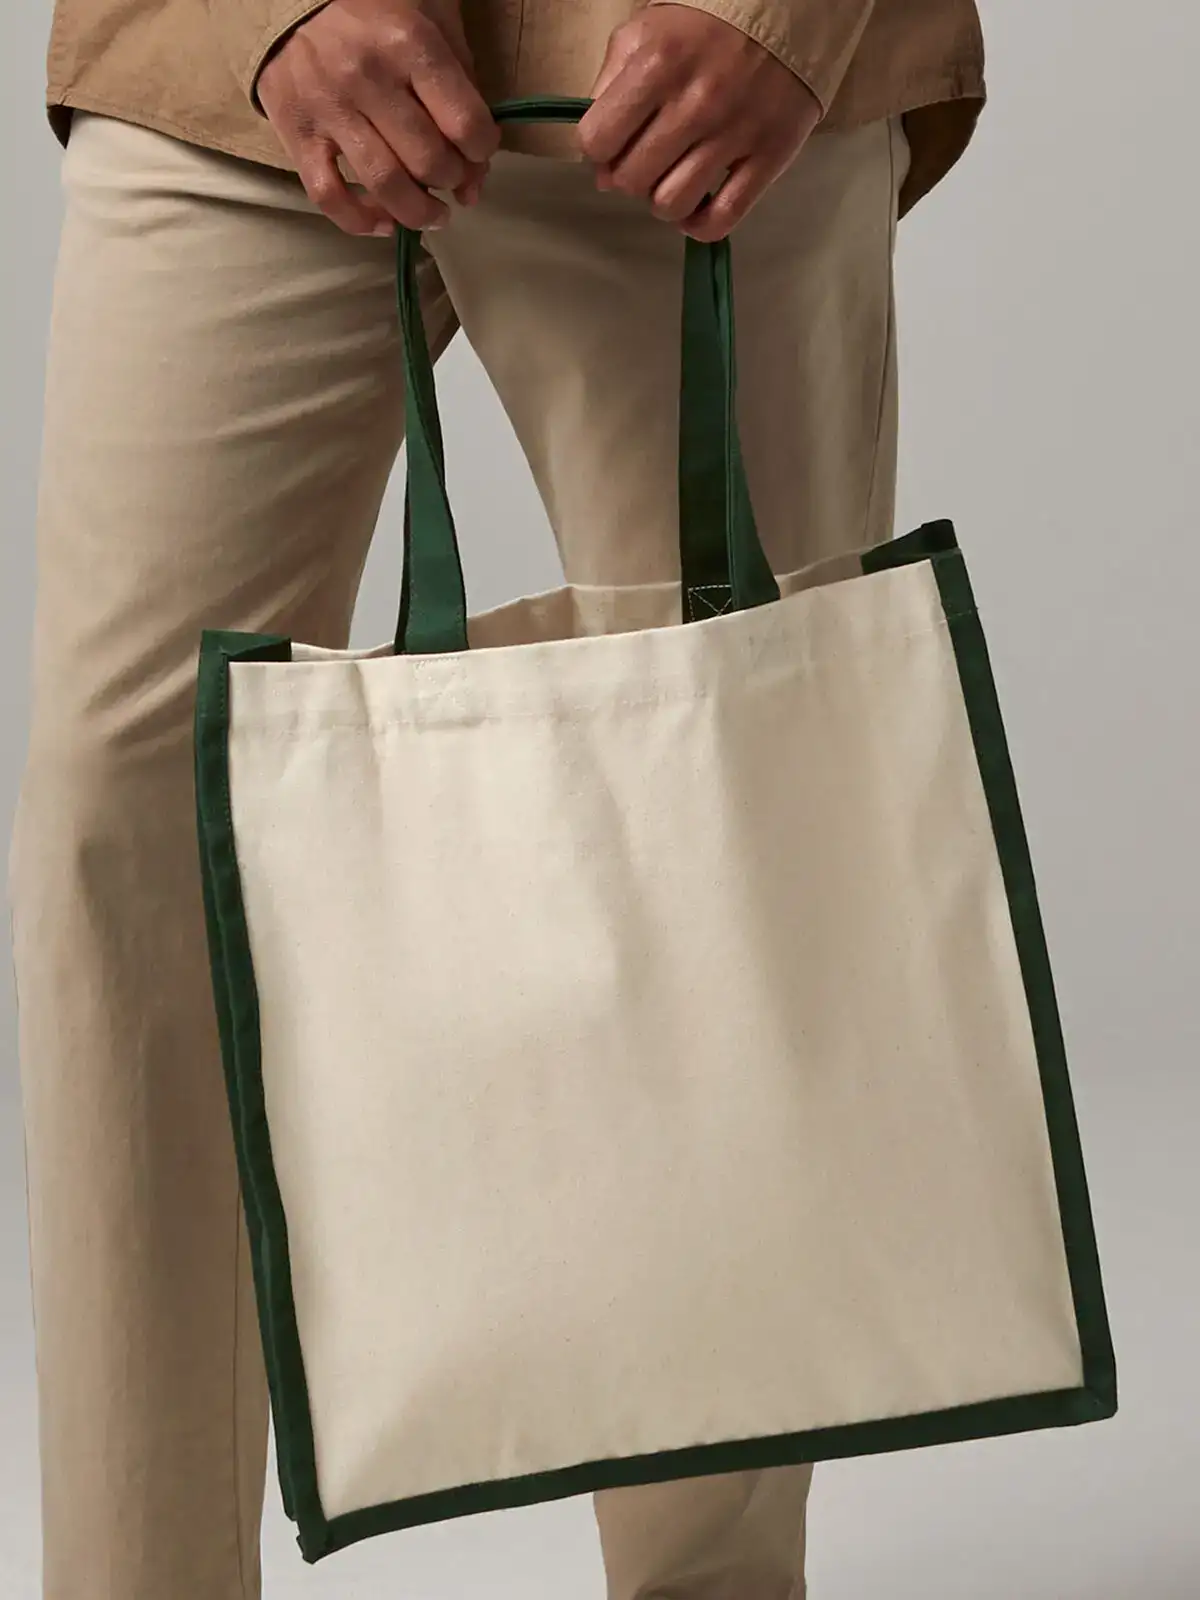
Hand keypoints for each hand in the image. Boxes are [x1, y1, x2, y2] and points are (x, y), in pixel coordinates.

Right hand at [258, 0, 499, 235]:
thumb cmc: (375, 8)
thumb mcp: (433, 19)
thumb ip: (464, 89)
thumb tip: (475, 178)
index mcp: (410, 42)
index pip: (466, 124)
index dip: (482, 150)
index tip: (477, 151)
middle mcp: (368, 77)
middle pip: (428, 161)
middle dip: (451, 180)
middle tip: (451, 177)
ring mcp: (329, 108)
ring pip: (385, 185)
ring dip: (418, 212)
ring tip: (432, 213)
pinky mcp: (296, 133)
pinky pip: (329, 196)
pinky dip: (360, 221)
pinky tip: (384, 223)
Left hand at [578, 4, 821, 240]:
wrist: (784, 13)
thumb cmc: (705, 28)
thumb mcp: (644, 35)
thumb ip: (609, 89)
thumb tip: (600, 167)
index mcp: (656, 65)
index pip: (598, 141)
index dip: (599, 151)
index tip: (613, 146)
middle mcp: (695, 102)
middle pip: (632, 180)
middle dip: (630, 178)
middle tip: (647, 161)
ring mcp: (734, 132)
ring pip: (672, 204)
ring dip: (664, 201)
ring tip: (673, 179)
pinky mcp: (769, 156)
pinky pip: (722, 217)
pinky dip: (700, 226)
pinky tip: (695, 211)